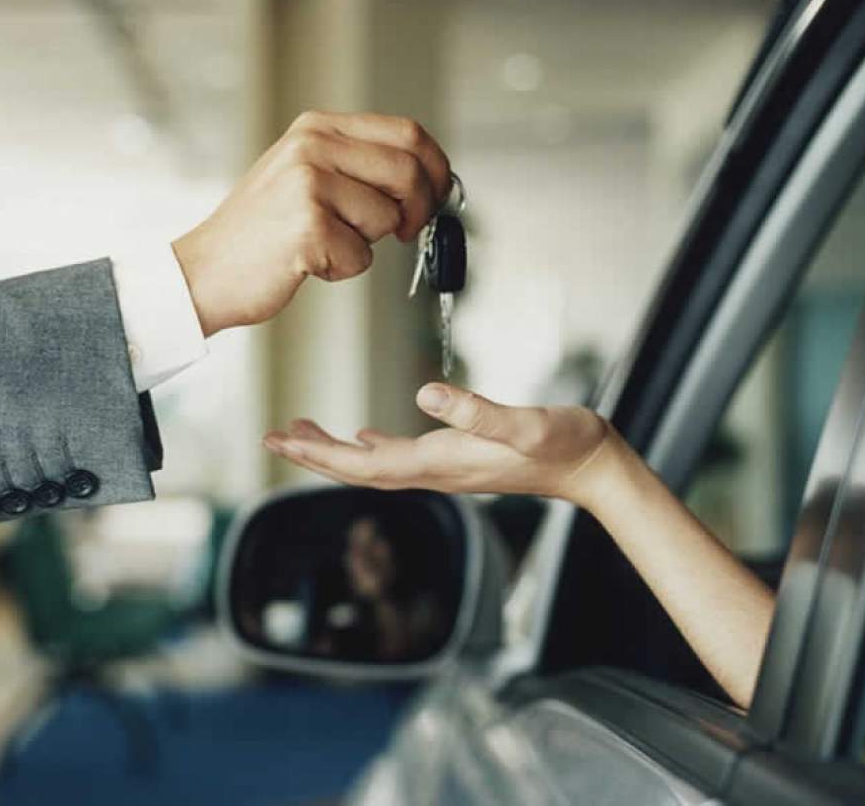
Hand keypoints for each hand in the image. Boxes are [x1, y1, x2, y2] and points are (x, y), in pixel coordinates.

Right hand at [172, 111, 451, 336]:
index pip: (406, 132)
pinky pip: (361, 256)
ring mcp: (309, 185)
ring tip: (325, 245)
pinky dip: (343, 269)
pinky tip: (308, 263)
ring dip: (367, 244)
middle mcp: (312, 147)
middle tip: (404, 231)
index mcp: (316, 128)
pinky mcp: (309, 227)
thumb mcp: (303, 175)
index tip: (439, 193)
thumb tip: (423, 178)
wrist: (204, 270)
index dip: (436, 167)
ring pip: (387, 218)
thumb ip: (355, 166)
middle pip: (408, 171)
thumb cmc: (258, 232)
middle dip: (419, 209)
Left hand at [263, 382, 616, 507]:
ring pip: (373, 464)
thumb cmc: (565, 443)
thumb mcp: (526, 423)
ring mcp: (445, 466)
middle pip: (358, 470)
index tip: (283, 440)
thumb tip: (425, 394)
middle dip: (313, 454)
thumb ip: (478, 411)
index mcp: (442, 462)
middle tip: (271, 436)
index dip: (321, 453)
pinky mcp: (457, 457)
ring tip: (300, 432)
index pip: (366, 464)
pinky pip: (399, 456)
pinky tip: (361, 436)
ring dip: (334, 450)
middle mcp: (436, 469)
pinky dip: (370, 448)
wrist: (592, 465)